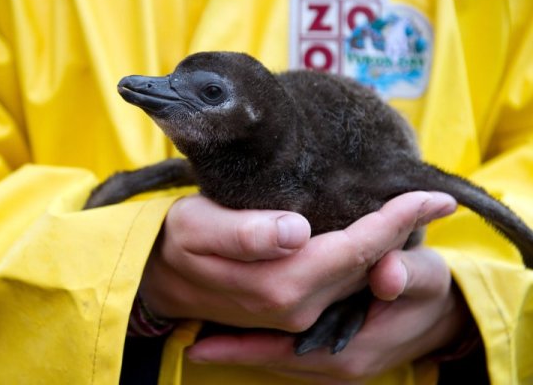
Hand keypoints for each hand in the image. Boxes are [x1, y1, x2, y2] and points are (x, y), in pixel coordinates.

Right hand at [139, 191, 456, 333]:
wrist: (162, 276)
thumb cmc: (178, 241)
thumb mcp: (197, 228)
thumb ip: (244, 233)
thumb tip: (294, 231)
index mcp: (280, 284)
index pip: (353, 249)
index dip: (395, 221)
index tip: (430, 196)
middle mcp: (296, 306)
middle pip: (364, 264)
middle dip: (402, 230)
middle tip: (432, 197)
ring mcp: (297, 313)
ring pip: (358, 276)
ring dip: (388, 244)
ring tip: (412, 210)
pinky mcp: (294, 309)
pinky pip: (342, 281)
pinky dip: (365, 257)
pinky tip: (376, 235)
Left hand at [186, 247, 470, 383]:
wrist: (445, 316)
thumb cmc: (432, 291)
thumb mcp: (427, 276)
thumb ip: (406, 274)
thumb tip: (383, 274)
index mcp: (357, 348)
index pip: (290, 350)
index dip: (246, 346)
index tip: (202, 345)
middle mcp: (341, 364)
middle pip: (277, 360)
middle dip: (236, 353)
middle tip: (192, 344)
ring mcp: (338, 364)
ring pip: (281, 361)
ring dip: (246, 352)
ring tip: (204, 344)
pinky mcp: (337, 357)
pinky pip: (291, 356)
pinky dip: (265, 348)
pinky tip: (239, 337)